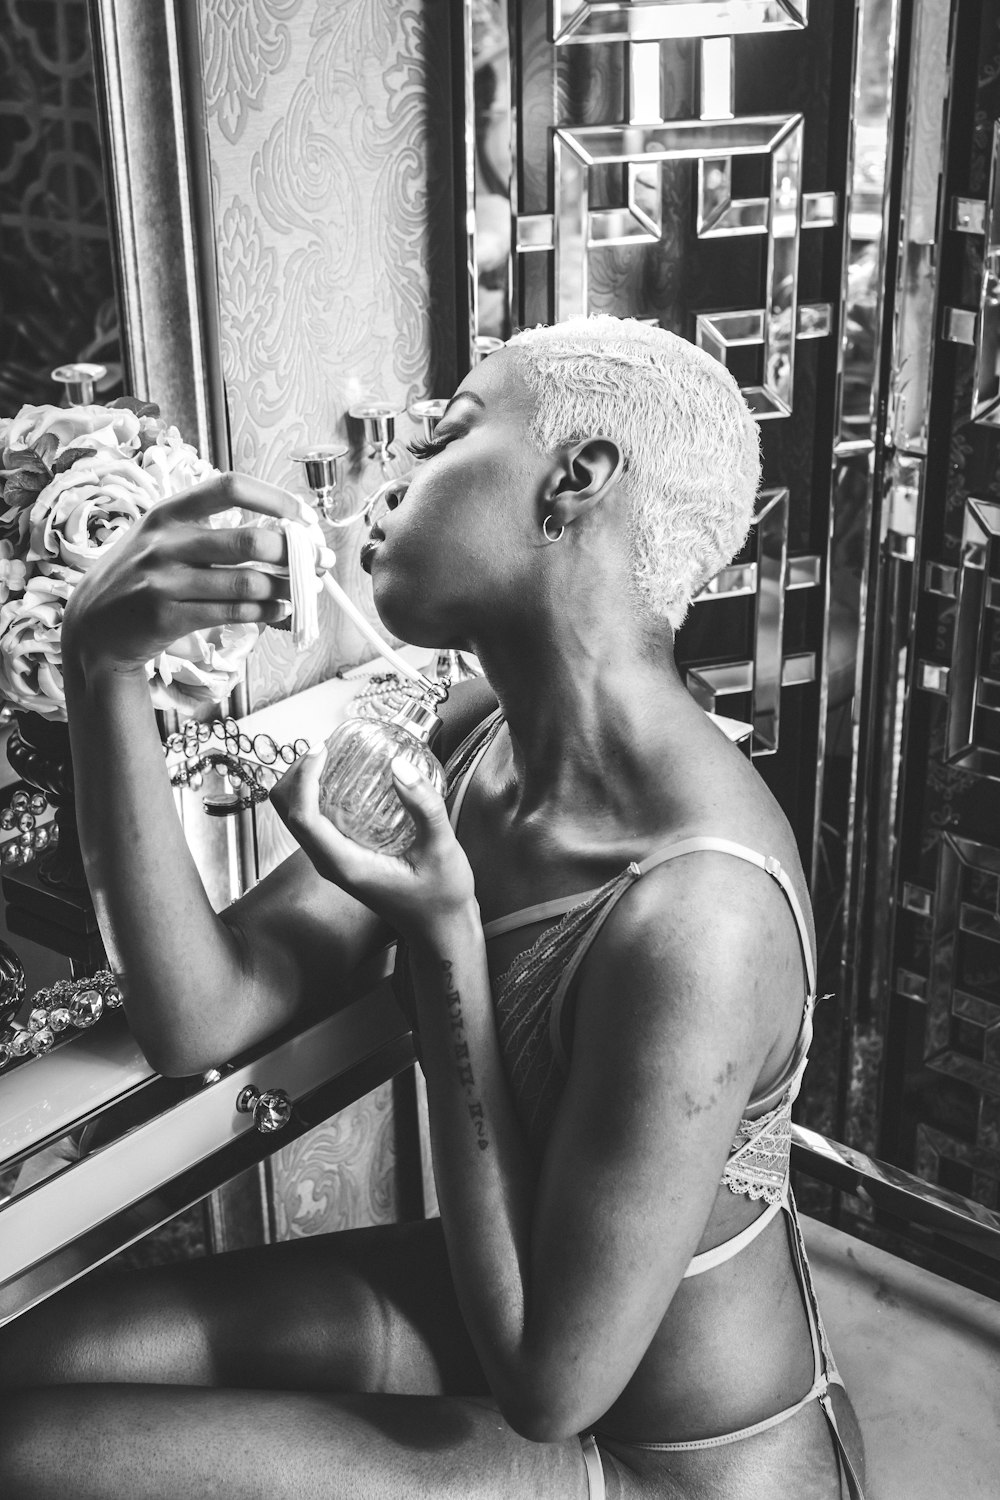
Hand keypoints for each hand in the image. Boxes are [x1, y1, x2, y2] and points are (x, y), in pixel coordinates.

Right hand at [61, 474, 324, 675]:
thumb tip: (285, 535)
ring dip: (285, 590)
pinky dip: (266, 613)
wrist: (93, 626)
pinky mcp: (168, 617)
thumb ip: (212, 533)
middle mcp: (165, 542)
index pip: (229, 487)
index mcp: (168, 512)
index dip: (275, 500)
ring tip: (302, 593)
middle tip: (316, 563)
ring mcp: (164, 581)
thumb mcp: (163, 540)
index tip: (304, 517)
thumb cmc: (143, 577)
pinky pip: (233, 614)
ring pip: (247, 584)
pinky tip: (279, 612)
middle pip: (248, 541)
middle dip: (293, 554)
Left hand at [270, 744, 478, 947]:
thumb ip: (424, 807)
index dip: (303, 779)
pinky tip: (345, 779)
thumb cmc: (441, 898)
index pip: (303, 817)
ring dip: (304, 784)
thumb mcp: (442, 849)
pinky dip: (318, 795)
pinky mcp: (343, 856)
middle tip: (326, 748)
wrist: (440, 930)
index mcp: (346, 865)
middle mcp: (331, 863)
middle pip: (288, 813)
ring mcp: (334, 861)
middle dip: (297, 776)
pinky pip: (315, 821)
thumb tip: (400, 766)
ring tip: (332, 757)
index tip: (322, 750)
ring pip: (298, 816)